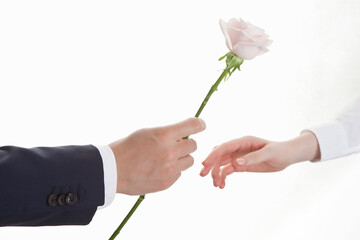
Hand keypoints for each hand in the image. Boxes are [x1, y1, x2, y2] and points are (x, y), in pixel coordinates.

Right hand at [109, 117, 205, 194]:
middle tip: (174, 144)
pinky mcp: (167, 183)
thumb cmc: (127, 148)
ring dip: (181, 157)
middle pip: (194, 145)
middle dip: (186, 143)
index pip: (192, 126)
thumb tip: (184, 135)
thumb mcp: (146, 133)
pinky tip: (158, 169)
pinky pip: (179, 173)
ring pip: (189, 161)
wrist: (111, 170)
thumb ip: (167, 133)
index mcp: (163, 135)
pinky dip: (173, 170)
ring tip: (166, 158)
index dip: (199, 124)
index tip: (201, 125)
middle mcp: (169, 152)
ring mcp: (169, 169)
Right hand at [200, 131, 319, 188]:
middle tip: (203, 175)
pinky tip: (222, 186)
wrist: (287, 156)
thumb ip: (253, 158)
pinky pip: (228, 170)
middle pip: (218, 154)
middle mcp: (238, 148)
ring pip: (221, 164)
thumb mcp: (269, 154)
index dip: (213, 155)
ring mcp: (238, 156)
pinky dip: (223, 177)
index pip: (224, 147)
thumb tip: (237, 163)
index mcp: (243, 141)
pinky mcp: (241, 165)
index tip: (204, 164)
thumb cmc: (280, 151)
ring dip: (216, 173)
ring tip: (216, 185)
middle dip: (210, 164)